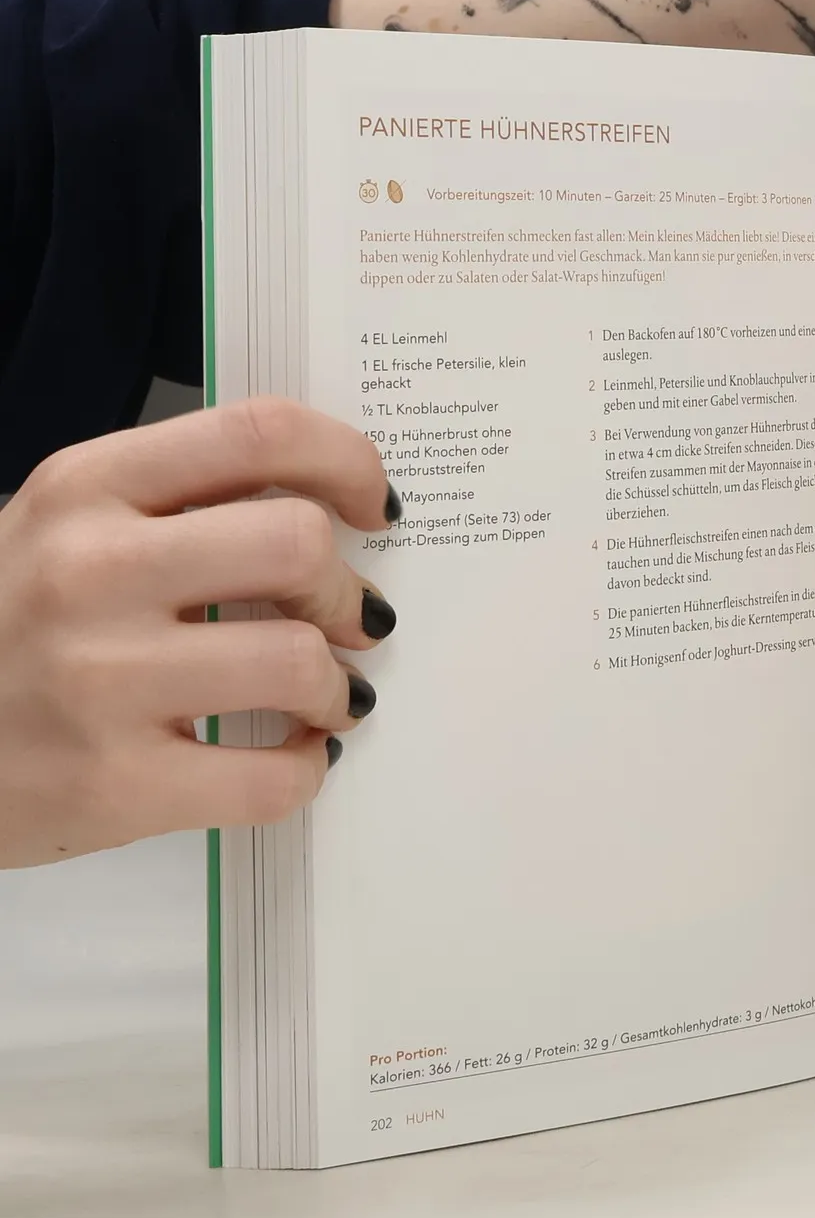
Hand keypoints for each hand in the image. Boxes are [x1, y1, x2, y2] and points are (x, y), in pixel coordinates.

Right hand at [0, 399, 397, 867]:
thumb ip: (177, 506)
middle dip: (346, 589)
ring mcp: (99, 681)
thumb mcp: (64, 531)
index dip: (347, 462)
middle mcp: (89, 572)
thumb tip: (330, 508)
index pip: (258, 433)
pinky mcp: (113, 784)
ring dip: (340, 687)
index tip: (374, 507)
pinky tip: (290, 756)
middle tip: (350, 620)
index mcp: (85, 489)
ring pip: (300, 660)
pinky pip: (272, 776)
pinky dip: (306, 769)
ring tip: (326, 697)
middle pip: (297, 542)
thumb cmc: (8, 629)